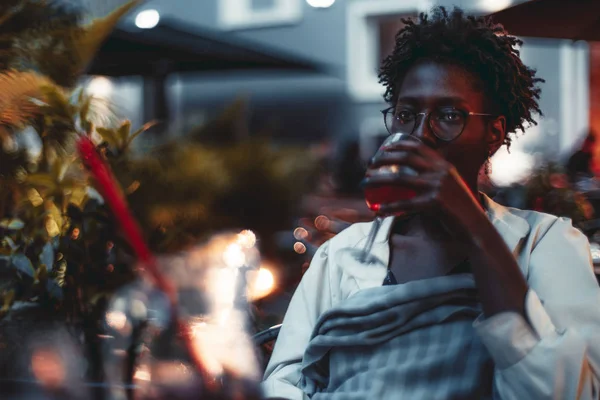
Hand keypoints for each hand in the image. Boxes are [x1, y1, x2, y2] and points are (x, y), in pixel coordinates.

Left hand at [364, 140, 481, 221]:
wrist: (475, 226)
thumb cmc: (460, 209)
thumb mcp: (450, 185)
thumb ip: (434, 178)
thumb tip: (411, 177)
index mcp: (444, 165)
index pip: (418, 147)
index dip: (398, 145)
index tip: (383, 148)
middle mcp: (440, 172)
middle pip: (405, 158)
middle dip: (383, 158)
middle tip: (370, 164)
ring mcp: (437, 186)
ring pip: (400, 178)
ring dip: (378, 179)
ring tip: (366, 181)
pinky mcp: (434, 203)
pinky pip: (405, 204)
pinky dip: (389, 207)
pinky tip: (378, 209)